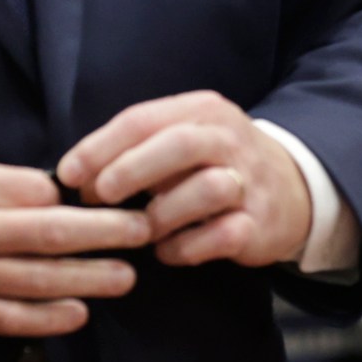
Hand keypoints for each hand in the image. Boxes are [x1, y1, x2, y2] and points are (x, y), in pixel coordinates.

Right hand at [0, 148, 148, 336]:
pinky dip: (49, 318)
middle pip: (57, 232)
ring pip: (43, 279)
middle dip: (110, 231)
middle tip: (145, 229)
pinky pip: (11, 319)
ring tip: (129, 276)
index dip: (80, 193)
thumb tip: (35, 184)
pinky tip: (79, 313)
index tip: (106, 194)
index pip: (44, 191)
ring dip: (93, 278)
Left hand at [58, 91, 319, 268]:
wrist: (293, 188)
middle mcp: (230, 139)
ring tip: (144, 229)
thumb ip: (134, 148)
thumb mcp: (181, 137)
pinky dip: (185, 248)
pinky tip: (169, 250)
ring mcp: (250, 181)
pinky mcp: (260, 223)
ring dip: (162, 214)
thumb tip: (72, 176)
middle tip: (99, 196)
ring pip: (205, 189)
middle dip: (131, 170)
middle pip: (180, 144)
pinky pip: (221, 235)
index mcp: (203, 111)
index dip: (99, 147)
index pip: (144, 119)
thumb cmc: (214, 163)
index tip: (68, 175)